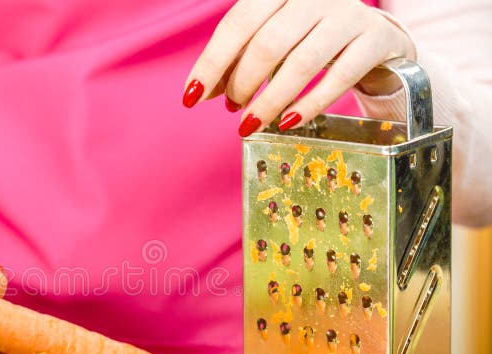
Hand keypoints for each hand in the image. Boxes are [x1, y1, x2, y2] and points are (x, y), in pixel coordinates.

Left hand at [183, 0, 415, 134]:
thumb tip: (198, 93)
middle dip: (242, 84)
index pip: (238, 23)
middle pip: (268, 43)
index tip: (192, 97)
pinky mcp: (375, 39)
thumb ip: (235, 62)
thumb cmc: (311, 40)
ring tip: (250, 124)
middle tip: (234, 109)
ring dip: (270, 101)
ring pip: (302, 62)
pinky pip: (339, 77)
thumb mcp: (272, 43)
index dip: (211, 63)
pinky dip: (309, 105)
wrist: (377, 40)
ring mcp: (349, 14)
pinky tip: (288, 122)